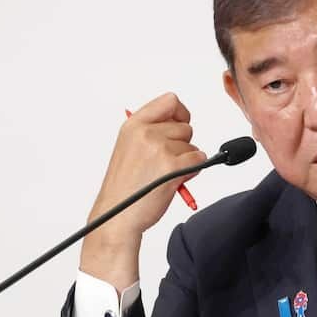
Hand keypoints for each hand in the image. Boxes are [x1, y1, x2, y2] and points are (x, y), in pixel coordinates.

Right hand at [79, 93, 207, 292]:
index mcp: (133, 125)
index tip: (178, 125)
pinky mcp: (172, 166)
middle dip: (182, 144)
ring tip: (164, 174)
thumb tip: (178, 122)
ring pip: (193, 145)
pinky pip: (199, 160)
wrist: (117, 215)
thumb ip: (150, 131)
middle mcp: (145, 133)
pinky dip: (192, 171)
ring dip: (186, 160)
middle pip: (185, 126)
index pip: (169, 100)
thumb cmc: (125, 187)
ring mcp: (159, 148)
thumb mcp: (128, 148)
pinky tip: (173, 181)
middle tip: (164, 162)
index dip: (180, 113)